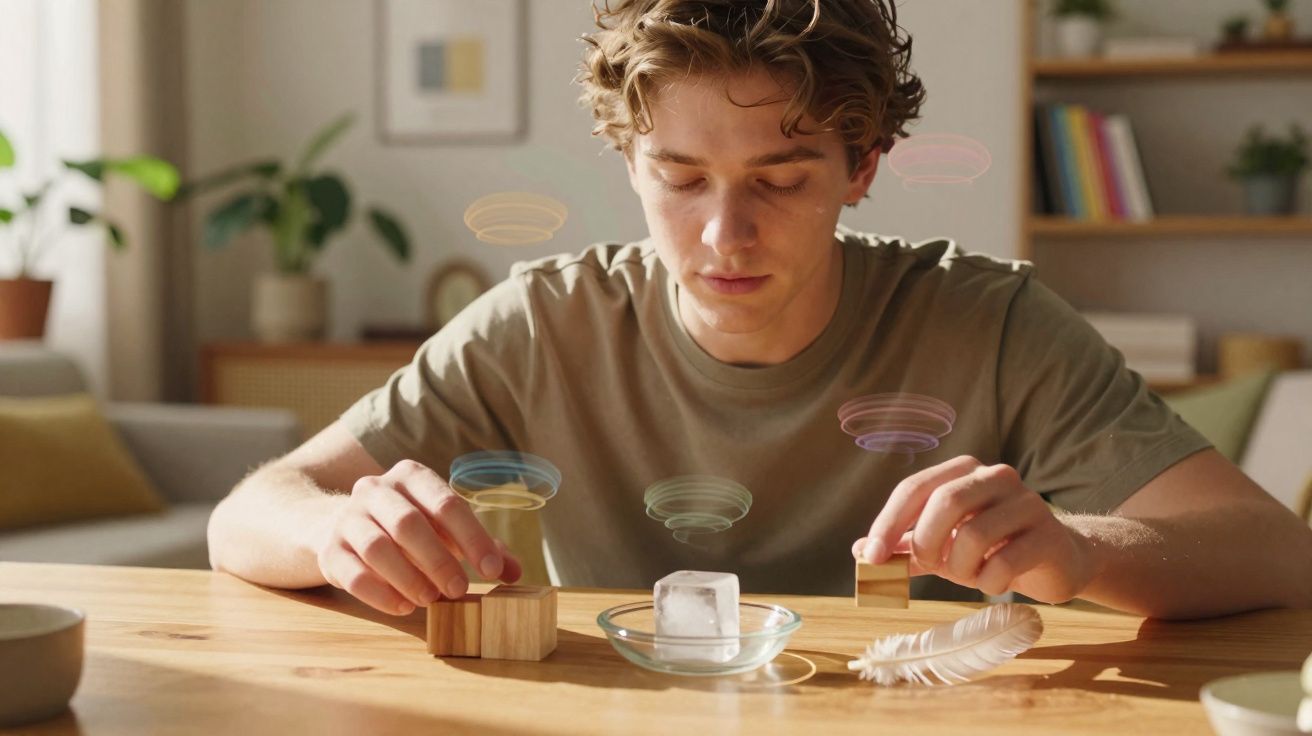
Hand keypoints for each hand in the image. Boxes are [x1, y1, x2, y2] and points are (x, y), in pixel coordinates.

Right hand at [316, 459, 521, 614]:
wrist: (336, 527)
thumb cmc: (407, 530)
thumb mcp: (444, 530)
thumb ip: (481, 547)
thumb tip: (515, 572)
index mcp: (411, 477)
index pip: (446, 503)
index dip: (472, 537)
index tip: (491, 569)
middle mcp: (376, 489)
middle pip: (408, 523)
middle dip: (438, 560)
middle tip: (460, 590)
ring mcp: (348, 518)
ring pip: (377, 547)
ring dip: (409, 577)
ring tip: (431, 600)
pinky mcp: (329, 550)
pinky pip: (351, 573)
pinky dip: (380, 593)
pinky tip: (403, 607)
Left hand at [852, 455, 1099, 603]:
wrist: (1057, 561)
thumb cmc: (991, 549)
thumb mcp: (943, 547)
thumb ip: (904, 547)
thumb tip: (859, 551)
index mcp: (963, 471)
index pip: (914, 488)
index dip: (887, 523)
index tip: (870, 556)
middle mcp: (996, 476)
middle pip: (945, 502)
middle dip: (927, 542)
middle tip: (931, 566)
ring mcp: (1027, 502)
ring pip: (974, 534)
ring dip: (961, 567)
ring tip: (970, 574)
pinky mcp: (1048, 534)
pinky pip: (1004, 562)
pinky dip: (988, 581)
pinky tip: (994, 582)